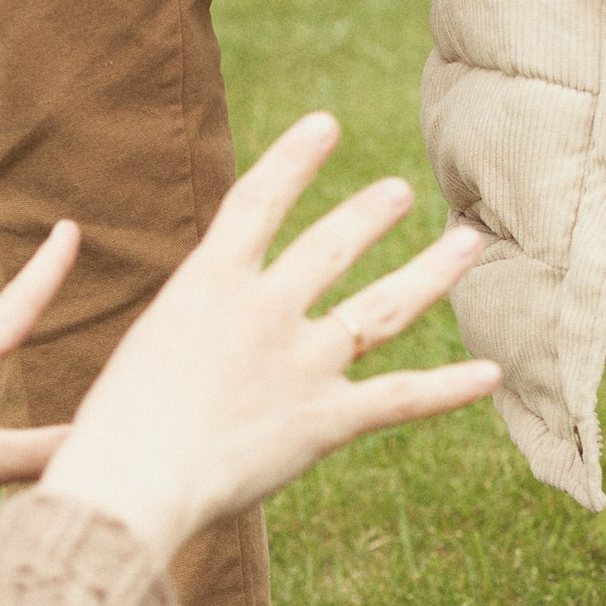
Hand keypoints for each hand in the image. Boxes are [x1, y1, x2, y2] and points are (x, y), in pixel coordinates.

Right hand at [38, 117, 499, 571]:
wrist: (130, 480)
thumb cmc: (112, 431)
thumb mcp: (141, 356)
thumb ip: (188, 339)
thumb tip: (200, 351)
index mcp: (206, 283)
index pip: (258, 202)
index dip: (293, 161)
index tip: (325, 125)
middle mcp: (263, 310)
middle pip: (331, 247)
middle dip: (369, 216)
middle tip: (401, 192)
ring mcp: (300, 362)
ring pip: (383, 308)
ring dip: (430, 273)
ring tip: (465, 244)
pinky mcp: (325, 420)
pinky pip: (401, 398)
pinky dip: (450, 388)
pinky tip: (492, 374)